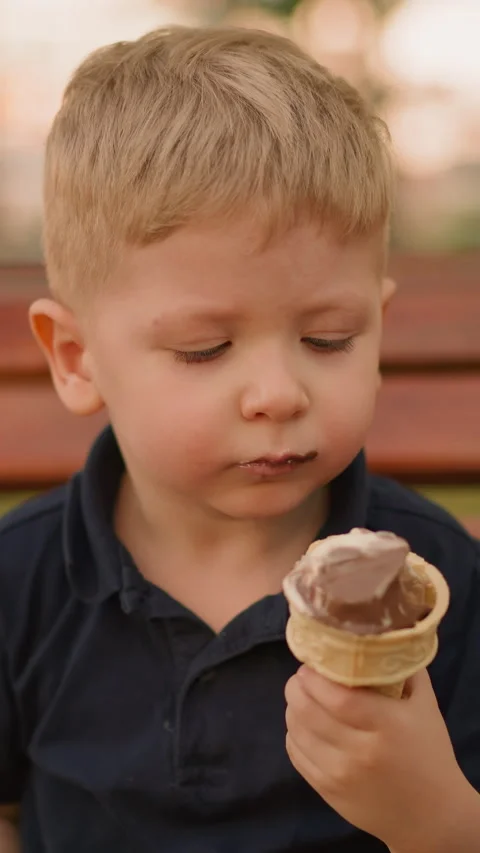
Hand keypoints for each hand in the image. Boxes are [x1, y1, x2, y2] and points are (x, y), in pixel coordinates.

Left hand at [285, 666, 469, 851]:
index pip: (337, 697)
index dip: (314, 677)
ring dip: (292, 708)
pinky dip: (294, 734)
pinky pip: (296, 754)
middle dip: (296, 687)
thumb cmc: (429, 753)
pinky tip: (304, 724)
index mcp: (387, 726)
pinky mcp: (327, 792)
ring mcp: (340, 775)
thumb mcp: (424, 706)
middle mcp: (360, 752)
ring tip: (301, 697)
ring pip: (297, 731)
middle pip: (309, 711)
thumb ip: (403, 669)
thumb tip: (380, 635)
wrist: (431, 816)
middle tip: (302, 676)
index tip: (310, 664)